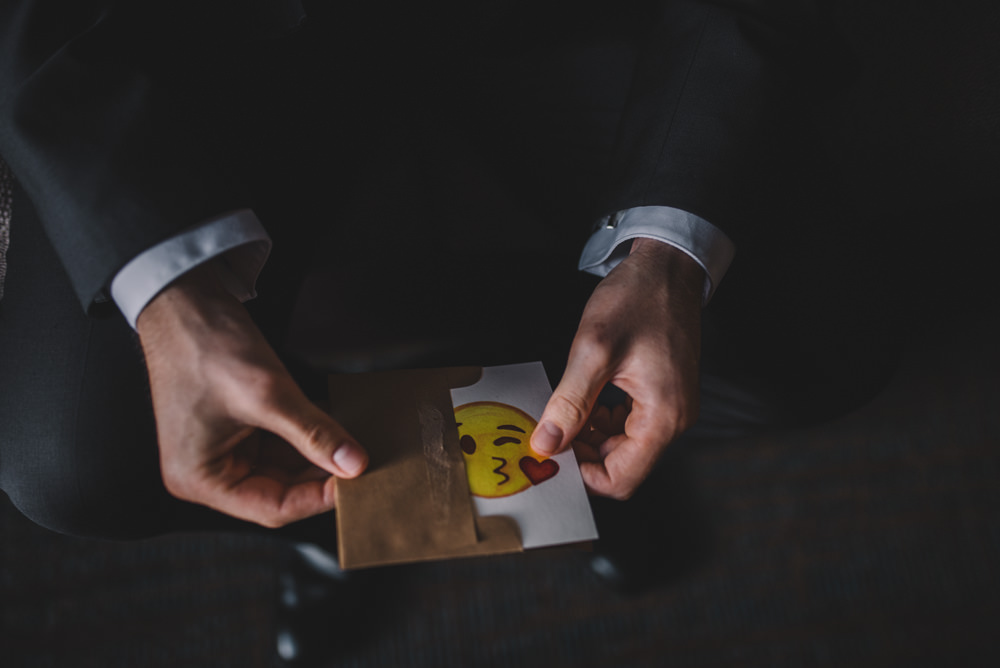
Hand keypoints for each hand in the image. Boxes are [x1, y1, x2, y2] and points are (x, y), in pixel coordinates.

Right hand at [137, 264, 367, 527]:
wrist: (184, 299)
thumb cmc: (205, 345)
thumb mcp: (268, 394)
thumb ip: (314, 433)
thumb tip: (355, 463)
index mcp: (199, 479)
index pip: (273, 507)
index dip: (318, 497)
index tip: (357, 481)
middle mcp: (207, 472)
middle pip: (280, 491)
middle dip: (322, 475)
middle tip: (364, 463)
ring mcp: (222, 449)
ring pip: (285, 467)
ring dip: (319, 455)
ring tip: (356, 444)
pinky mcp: (237, 427)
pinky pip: (280, 443)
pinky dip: (308, 435)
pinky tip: (337, 426)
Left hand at [530, 238, 702, 498]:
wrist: (666, 268)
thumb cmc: (639, 299)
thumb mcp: (593, 350)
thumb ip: (569, 402)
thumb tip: (546, 443)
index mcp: (663, 418)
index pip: (621, 480)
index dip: (582, 474)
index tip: (552, 453)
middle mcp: (673, 420)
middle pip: (620, 466)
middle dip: (582, 453)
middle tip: (549, 431)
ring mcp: (669, 408)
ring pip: (620, 446)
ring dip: (588, 435)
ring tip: (562, 410)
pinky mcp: (661, 396)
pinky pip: (626, 425)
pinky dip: (600, 419)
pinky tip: (582, 398)